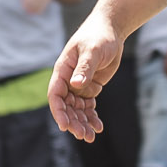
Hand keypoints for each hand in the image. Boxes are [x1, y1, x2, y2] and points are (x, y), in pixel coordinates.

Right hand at [48, 16, 124, 141]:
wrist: (111, 30)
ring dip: (82, 123)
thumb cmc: (99, 36)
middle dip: (73, 122)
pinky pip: (88, 106)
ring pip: (76, 109)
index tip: (65, 126)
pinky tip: (98, 126)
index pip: (55, 94)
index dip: (58, 111)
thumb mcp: (92, 50)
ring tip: (91, 136)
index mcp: (63, 70)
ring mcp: (78, 84)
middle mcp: (68, 79)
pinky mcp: (90, 87)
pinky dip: (92, 117)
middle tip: (84, 136)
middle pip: (66, 106)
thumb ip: (84, 67)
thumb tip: (75, 85)